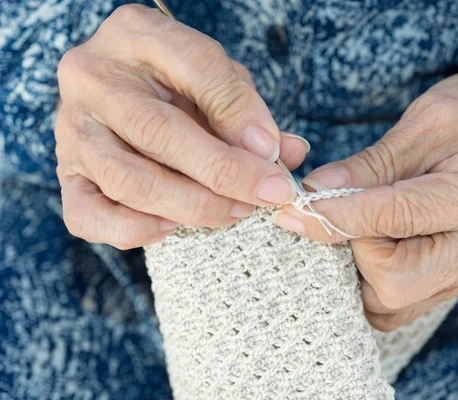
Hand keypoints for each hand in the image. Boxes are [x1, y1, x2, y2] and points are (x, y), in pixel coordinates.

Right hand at [55, 5, 308, 248]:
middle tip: (267, 192)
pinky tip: (174, 226)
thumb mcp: (215, 75)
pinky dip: (135, 231)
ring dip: (191, 205)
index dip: (238, 113)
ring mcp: (72, 130)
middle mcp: (92, 79)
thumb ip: (245, 108)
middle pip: (156, 132)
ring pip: (127, 180)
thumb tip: (283, 154)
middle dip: (222, 171)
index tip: (272, 151)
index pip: (194, 66)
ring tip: (235, 211)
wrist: (120, 85)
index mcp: (136, 35)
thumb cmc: (175, 81)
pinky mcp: (67, 174)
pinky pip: (87, 216)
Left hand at [275, 61, 457, 330]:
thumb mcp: (428, 120)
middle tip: (336, 212)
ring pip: (395, 302)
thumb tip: (316, 193)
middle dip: (352, 249)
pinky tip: (371, 240)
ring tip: (354, 223)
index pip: (400, 218)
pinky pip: (406, 301)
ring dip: (358, 268)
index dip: (340, 214)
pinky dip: (375, 278)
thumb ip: (374, 164)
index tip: (298, 206)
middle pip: (397, 284)